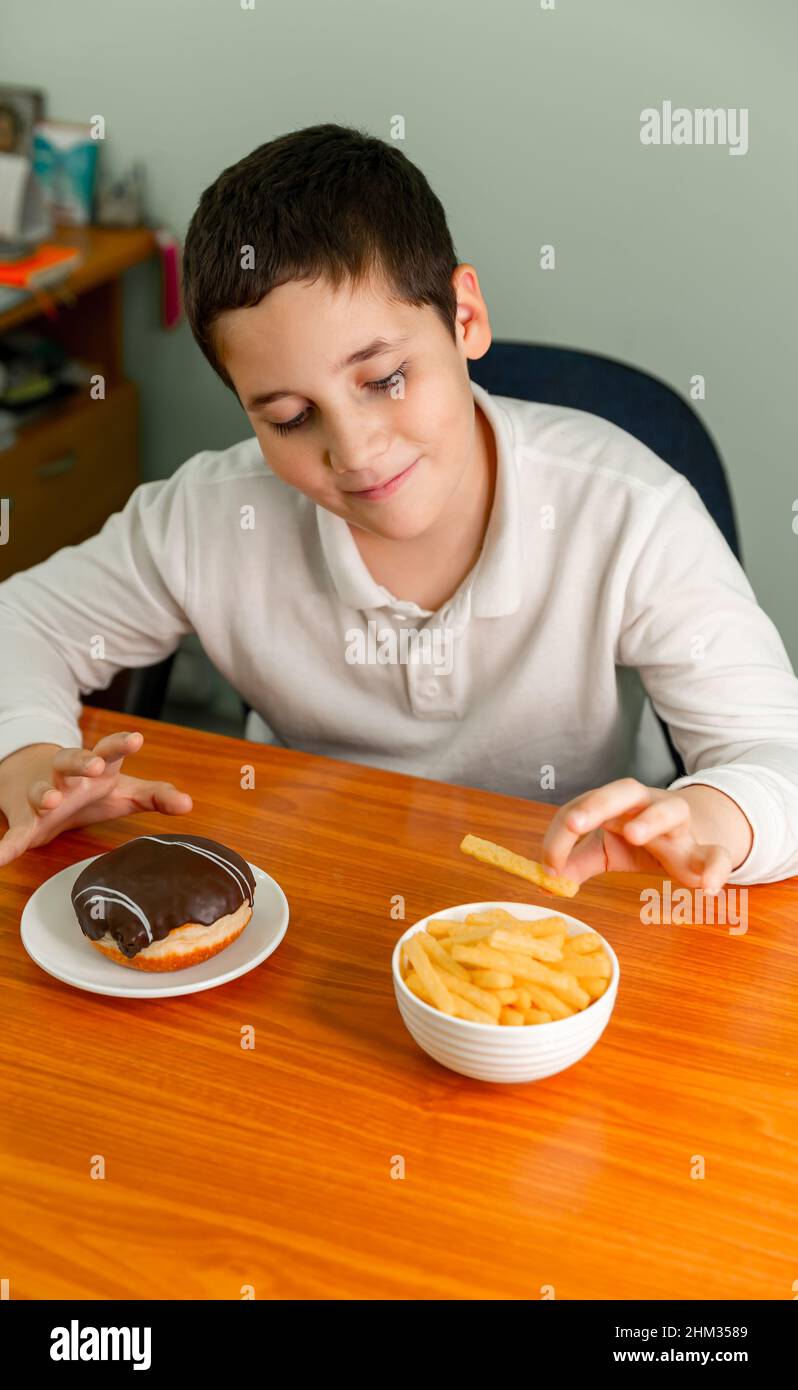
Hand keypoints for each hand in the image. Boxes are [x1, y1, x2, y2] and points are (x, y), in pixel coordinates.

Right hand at [0, 731, 192, 868]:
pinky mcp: (25, 820)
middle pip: (71, 761)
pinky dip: (6, 845)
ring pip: (41, 790)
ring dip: (45, 793)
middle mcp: (67, 774)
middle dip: (81, 761)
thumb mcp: (123, 789)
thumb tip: (189, 804)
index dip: (121, 744)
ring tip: (50, 800)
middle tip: (93, 764)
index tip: (136, 739)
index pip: (110, 749)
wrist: (34, 781)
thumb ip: (156, 795)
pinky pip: (15, 832)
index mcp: (96, 766)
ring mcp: (43, 794)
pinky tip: (0, 858)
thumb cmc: (89, 787)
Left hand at [540, 778, 737, 894]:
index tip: (548, 867)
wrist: (694, 835)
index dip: (561, 835)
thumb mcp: (605, 850)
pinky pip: (717, 854)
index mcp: (618, 805)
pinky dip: (715, 868)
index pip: (583, 808)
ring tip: (634, 835)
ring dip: (651, 819)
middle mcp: (648, 805)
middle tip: (576, 823)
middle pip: (625, 791)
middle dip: (598, 803)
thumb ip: (576, 863)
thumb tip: (545, 882)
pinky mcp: (705, 850)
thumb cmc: (642, 838)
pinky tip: (707, 887)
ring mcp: (679, 825)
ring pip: (672, 810)